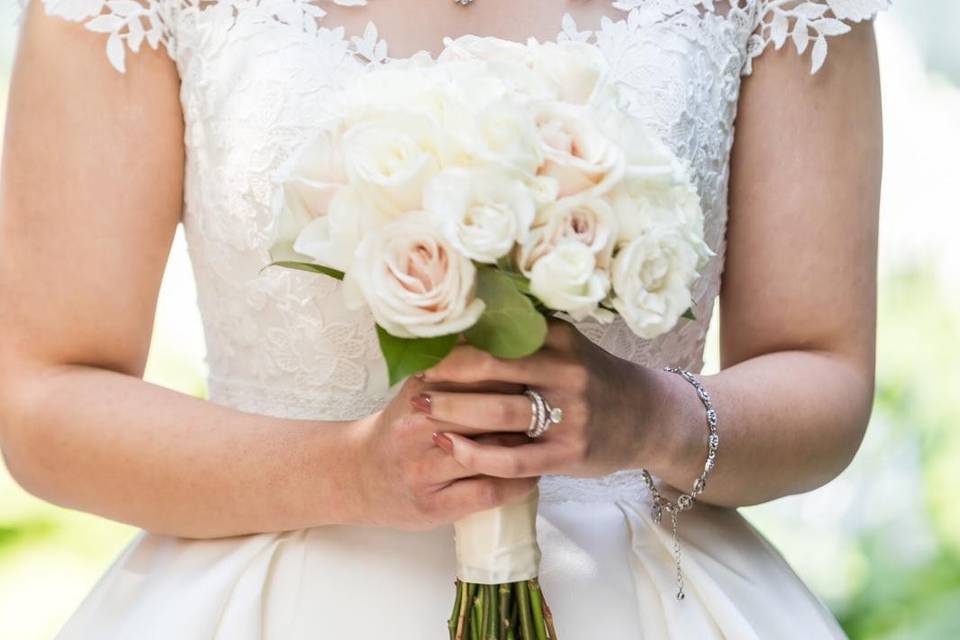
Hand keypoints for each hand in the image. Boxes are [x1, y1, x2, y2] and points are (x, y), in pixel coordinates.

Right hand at [348, 375, 538, 530]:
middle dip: (524, 410)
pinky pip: (488, 492)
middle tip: (557, 406)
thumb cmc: (399, 428)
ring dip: (526, 448)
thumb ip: (455, 367)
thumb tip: (507, 338)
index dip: (514, 374)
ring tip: (550, 439)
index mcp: (418, 393)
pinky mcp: (434, 506)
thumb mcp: (419, 390)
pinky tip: (534, 474)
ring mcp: (424, 471)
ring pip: (490, 454)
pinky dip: (518, 484)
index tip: (540, 372)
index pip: (476, 377)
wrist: (357, 475)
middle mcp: (417, 430)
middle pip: (485, 414)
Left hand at [419, 320, 667, 479]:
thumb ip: (525, 335)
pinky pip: (513, 458)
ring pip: (498, 412)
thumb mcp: (566, 346)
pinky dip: (477, 453)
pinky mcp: (568, 454)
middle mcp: (565, 372)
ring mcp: (569, 415)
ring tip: (421, 408)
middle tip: (413, 377)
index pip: (496, 333)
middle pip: (490, 367)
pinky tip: (451, 447)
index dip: (454, 340)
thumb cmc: (593, 379)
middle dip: (444, 373)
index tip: (422, 344)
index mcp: (558, 339)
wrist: (648, 417)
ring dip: (452, 410)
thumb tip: (464, 323)